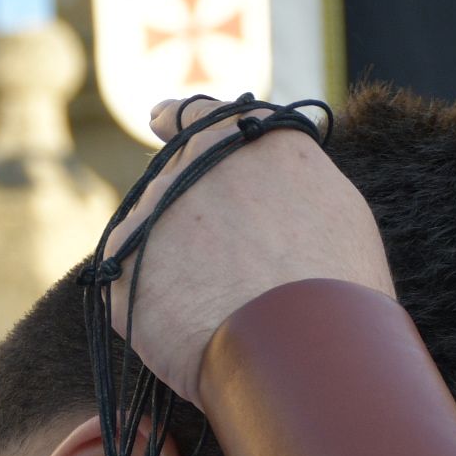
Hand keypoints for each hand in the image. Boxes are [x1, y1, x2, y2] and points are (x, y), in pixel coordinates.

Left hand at [112, 96, 392, 402]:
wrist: (303, 341)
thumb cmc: (336, 282)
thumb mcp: (331, 205)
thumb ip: (282, 183)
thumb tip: (259, 194)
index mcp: (245, 137)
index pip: (198, 115)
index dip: (175, 119)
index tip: (158, 118)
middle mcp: (191, 160)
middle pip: (177, 187)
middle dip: (190, 221)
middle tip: (224, 270)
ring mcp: (149, 212)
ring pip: (150, 240)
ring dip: (175, 269)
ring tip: (227, 313)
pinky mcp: (119, 269)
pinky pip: (131, 290)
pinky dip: (157, 311)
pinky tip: (196, 332)